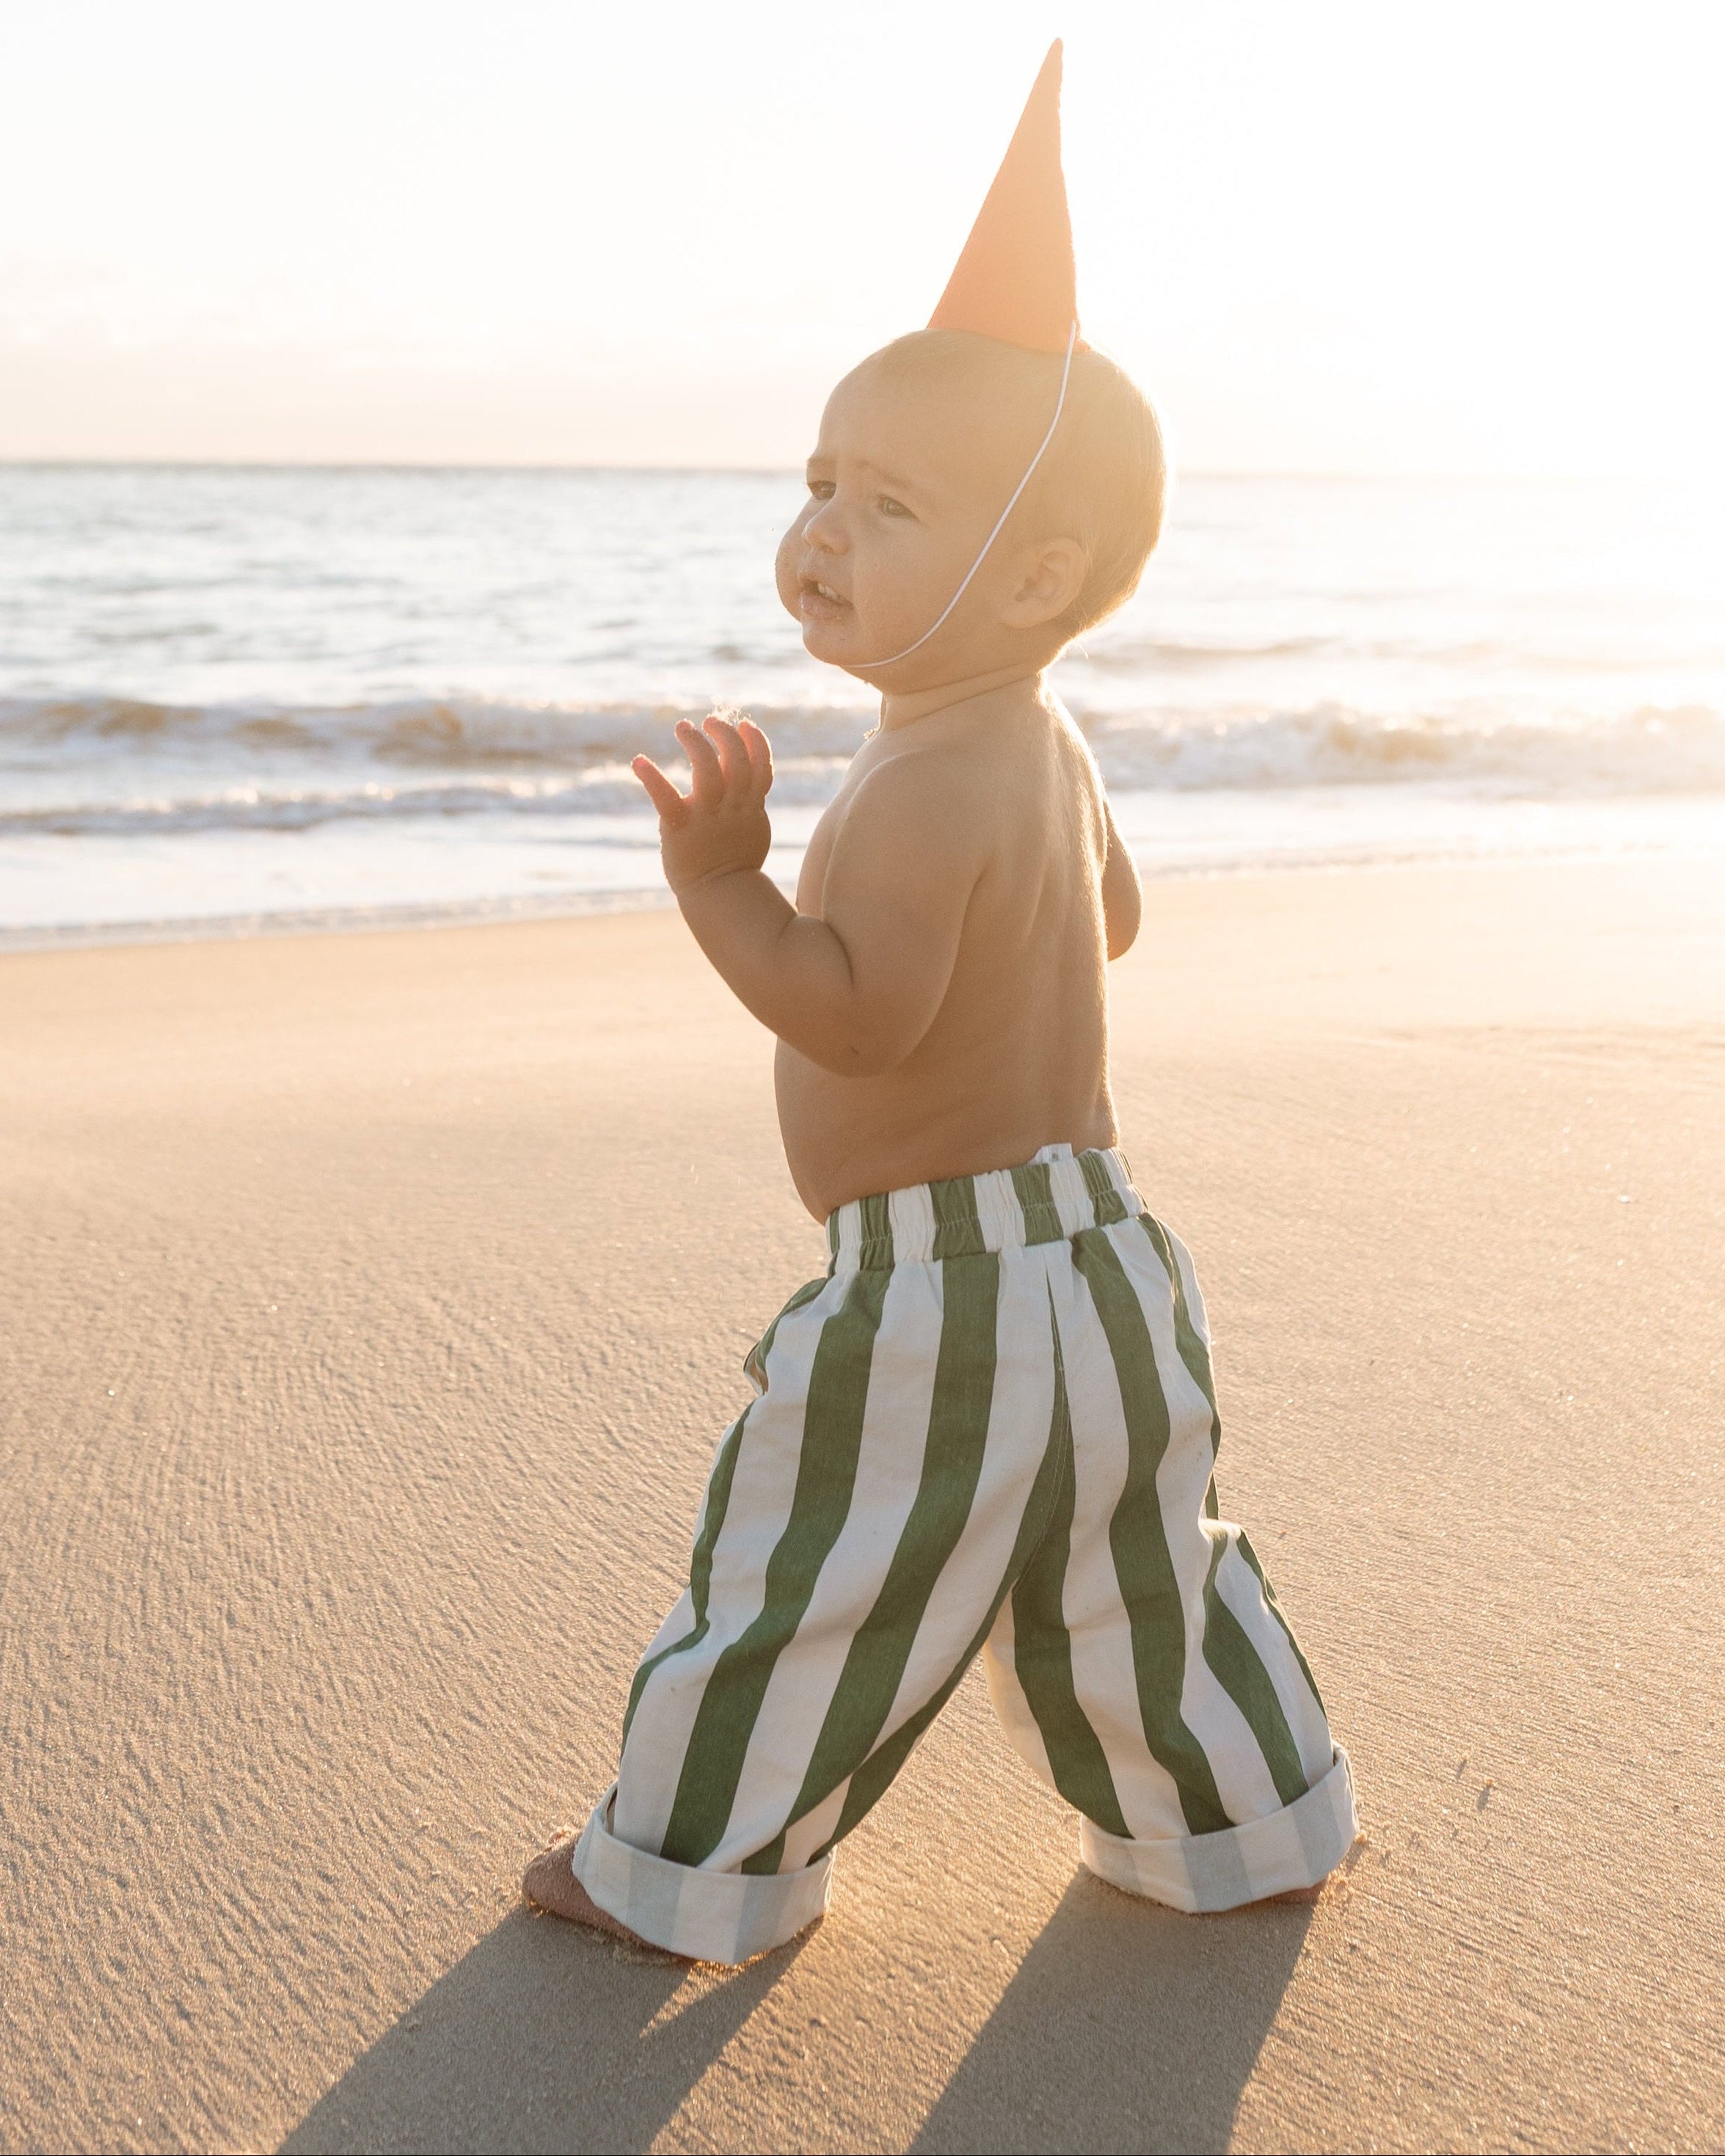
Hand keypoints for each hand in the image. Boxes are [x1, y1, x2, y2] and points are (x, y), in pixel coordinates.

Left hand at [633, 714, 773, 894]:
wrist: (719, 896)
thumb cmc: (734, 862)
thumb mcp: (752, 828)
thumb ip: (748, 798)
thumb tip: (741, 769)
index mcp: (750, 807)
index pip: (760, 765)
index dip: (755, 740)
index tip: (743, 724)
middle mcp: (732, 808)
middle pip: (735, 759)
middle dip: (724, 734)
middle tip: (709, 721)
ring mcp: (707, 817)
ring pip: (707, 769)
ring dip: (696, 742)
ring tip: (684, 727)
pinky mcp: (679, 828)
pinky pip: (666, 799)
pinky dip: (651, 778)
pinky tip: (638, 761)